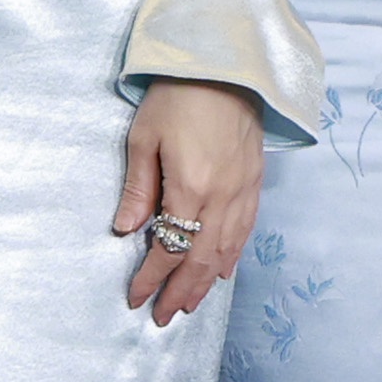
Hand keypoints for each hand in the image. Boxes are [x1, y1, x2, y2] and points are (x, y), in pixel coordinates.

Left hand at [114, 80, 261, 325]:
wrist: (226, 65)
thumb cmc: (178, 95)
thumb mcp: (144, 137)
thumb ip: (138, 187)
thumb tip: (126, 229)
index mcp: (191, 186)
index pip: (169, 246)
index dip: (151, 277)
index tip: (135, 297)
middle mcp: (222, 196)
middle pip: (200, 259)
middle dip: (179, 292)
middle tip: (162, 317)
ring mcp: (243, 191)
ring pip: (225, 251)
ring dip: (205, 283)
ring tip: (188, 304)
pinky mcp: (254, 182)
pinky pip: (244, 231)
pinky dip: (231, 257)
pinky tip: (220, 272)